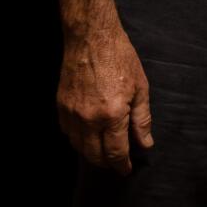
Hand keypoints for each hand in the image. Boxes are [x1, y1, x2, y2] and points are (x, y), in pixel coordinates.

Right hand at [56, 25, 154, 173]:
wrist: (91, 36)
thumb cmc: (120, 57)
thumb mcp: (140, 87)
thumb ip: (142, 119)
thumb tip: (145, 143)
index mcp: (111, 115)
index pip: (116, 152)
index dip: (122, 165)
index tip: (127, 170)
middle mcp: (89, 119)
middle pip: (95, 155)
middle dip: (107, 163)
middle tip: (117, 162)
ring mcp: (72, 113)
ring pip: (79, 147)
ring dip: (91, 153)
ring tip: (103, 150)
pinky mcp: (61, 106)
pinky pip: (67, 132)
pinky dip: (78, 139)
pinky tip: (87, 134)